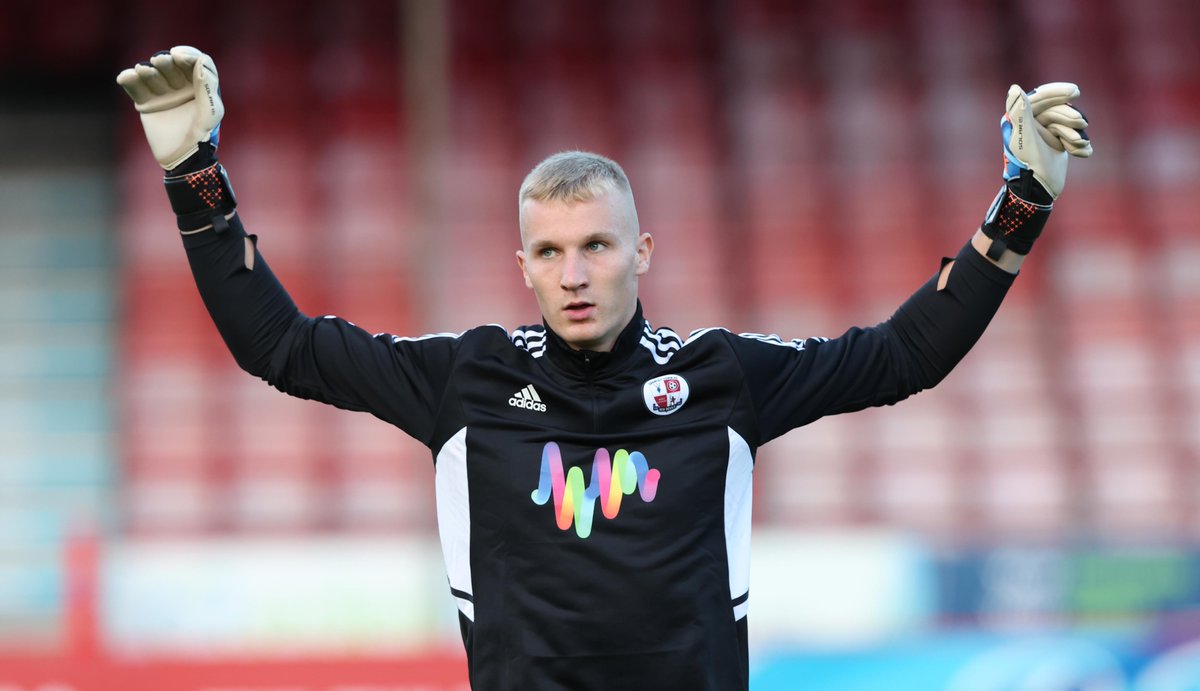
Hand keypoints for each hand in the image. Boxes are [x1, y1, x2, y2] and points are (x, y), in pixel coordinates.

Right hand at [116, 46, 222, 169]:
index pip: (194, 62)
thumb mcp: (211, 113)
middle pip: (172, 66)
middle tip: (160, 61)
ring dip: (147, 70)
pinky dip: (130, 80)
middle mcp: (181, 87)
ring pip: (152, 74)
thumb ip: (207, 88)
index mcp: (201, 86)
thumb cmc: (202, 137)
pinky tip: (127, 77)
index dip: (187, 54)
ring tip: (143, 71)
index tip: (178, 55)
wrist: (183, 160)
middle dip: (166, 62)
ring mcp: (162, 94)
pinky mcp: (146, 103)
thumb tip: (200, 61)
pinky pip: (135, 88)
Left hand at [1002, 82, 1092, 199]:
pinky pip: (1073, 135)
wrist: (1038, 191)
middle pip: (1056, 110)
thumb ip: (1020, 113)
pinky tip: (1081, 153)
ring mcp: (1045, 133)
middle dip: (1069, 117)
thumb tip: (1014, 88)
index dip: (1056, 92)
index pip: (1040, 97)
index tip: (1075, 92)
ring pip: (1067, 123)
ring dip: (1074, 134)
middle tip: (1081, 124)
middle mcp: (1032, 124)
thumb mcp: (1024, 138)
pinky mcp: (1057, 143)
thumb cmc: (1028, 164)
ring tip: (1077, 145)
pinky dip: (1078, 144)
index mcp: (1020, 120)